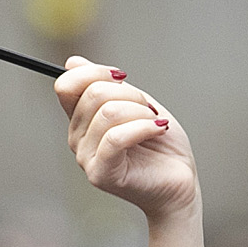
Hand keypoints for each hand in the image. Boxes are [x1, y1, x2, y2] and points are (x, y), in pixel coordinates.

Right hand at [56, 58, 199, 224]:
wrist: (181, 184)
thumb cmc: (163, 148)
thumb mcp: (138, 105)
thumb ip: (108, 86)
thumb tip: (72, 62)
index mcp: (82, 120)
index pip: (67, 85)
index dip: (94, 72)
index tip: (122, 78)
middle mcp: (78, 138)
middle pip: (92, 94)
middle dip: (130, 94)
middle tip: (149, 111)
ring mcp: (86, 158)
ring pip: (108, 113)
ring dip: (141, 112)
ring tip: (157, 125)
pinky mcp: (101, 174)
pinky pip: (116, 137)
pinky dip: (143, 128)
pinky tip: (159, 130)